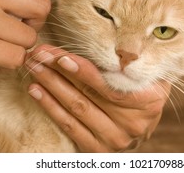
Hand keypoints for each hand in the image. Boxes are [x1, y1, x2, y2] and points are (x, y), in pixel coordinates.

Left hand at [26, 44, 170, 151]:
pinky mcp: (97, 149)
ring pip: (75, 109)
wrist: (144, 125)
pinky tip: (36, 90)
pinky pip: (69, 127)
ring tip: (34, 67)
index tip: (61, 57)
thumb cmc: (144, 91)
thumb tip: (113, 34)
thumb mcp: (149, 74)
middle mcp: (132, 124)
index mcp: (147, 102)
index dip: (84, 72)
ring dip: (50, 86)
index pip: (110, 86)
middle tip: (39, 54)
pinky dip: (50, 107)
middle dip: (58, 72)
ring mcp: (114, 139)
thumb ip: (134, 61)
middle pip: (87, 95)